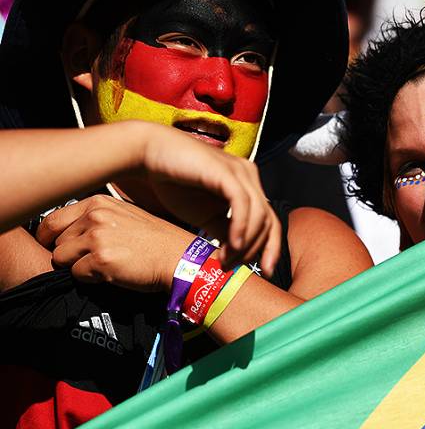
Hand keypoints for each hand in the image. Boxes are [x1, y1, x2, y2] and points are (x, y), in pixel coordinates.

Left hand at [36, 195, 195, 292]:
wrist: (180, 259)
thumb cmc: (157, 241)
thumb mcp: (125, 215)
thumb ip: (95, 217)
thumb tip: (66, 232)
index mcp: (99, 202)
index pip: (52, 220)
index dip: (51, 238)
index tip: (58, 247)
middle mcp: (95, 216)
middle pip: (56, 241)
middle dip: (68, 254)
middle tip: (91, 260)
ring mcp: (97, 237)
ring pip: (61, 259)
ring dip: (78, 267)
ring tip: (105, 266)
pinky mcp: (101, 260)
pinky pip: (76, 275)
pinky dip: (90, 279)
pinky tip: (112, 274)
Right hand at [126, 121, 279, 274]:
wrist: (149, 156)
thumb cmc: (175, 184)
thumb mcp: (205, 216)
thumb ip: (224, 231)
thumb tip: (236, 253)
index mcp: (248, 187)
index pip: (270, 222)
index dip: (271, 249)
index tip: (264, 272)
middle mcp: (249, 177)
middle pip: (269, 222)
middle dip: (255, 251)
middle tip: (231, 267)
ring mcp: (240, 172)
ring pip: (259, 215)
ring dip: (245, 244)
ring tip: (225, 259)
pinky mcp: (226, 171)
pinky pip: (242, 203)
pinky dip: (240, 227)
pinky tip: (231, 244)